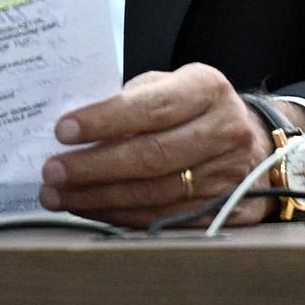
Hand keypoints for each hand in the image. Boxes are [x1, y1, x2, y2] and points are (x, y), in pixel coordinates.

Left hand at [39, 63, 273, 228]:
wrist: (252, 141)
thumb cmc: (194, 108)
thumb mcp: (171, 86)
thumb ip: (131, 101)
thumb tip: (74, 129)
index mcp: (207, 89)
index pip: (151, 107)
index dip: (105, 121)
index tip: (63, 130)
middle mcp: (224, 130)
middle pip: (151, 155)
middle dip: (94, 166)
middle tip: (52, 171)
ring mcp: (227, 174)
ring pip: (154, 192)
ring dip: (99, 197)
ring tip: (59, 196)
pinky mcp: (223, 208)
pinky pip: (163, 218)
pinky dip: (120, 216)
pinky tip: (90, 209)